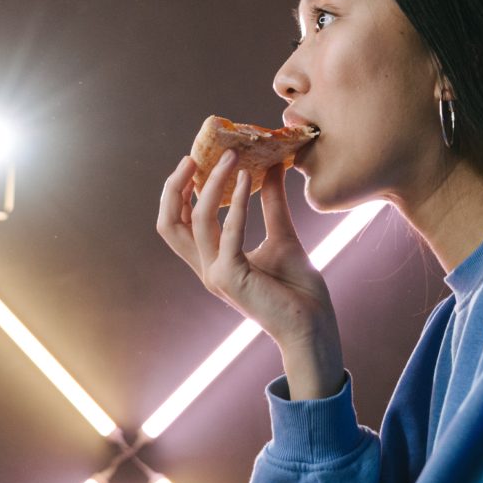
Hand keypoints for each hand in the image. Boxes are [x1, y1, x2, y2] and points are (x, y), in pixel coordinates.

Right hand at [157, 151, 337, 358]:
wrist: (312, 326)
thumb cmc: (299, 288)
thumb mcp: (282, 234)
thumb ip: (272, 203)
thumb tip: (272, 166)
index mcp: (213, 261)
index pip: (178, 224)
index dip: (179, 192)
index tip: (196, 161)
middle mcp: (207, 268)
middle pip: (169, 224)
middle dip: (175, 187)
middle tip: (194, 156)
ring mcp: (215, 275)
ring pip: (198, 220)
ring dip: (213, 184)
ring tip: (232, 157)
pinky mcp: (231, 278)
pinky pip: (229, 231)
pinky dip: (238, 202)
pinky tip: (248, 179)